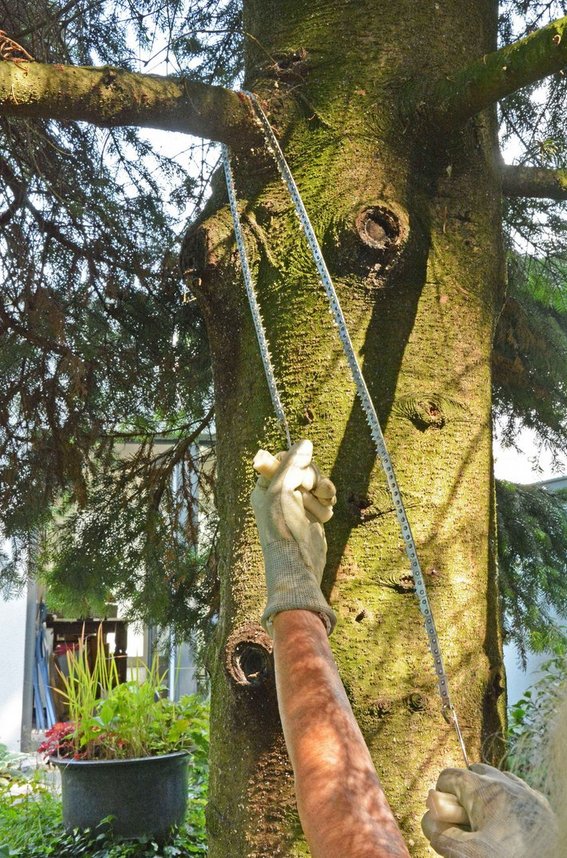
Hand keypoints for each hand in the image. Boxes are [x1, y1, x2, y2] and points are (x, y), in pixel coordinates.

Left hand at [251, 439, 336, 633]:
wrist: (298, 564)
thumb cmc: (282, 529)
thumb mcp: (281, 491)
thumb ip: (292, 464)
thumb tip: (306, 442)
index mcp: (266, 486)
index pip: (286, 459)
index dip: (298, 464)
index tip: (301, 476)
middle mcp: (281, 493)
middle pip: (305, 469)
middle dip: (315, 479)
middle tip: (318, 490)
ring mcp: (298, 504)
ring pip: (318, 482)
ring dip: (323, 492)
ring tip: (325, 505)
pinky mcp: (313, 514)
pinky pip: (325, 498)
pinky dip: (328, 503)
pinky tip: (326, 513)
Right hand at [422, 763, 556, 856]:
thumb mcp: (465, 854)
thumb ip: (440, 834)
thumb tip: (430, 819)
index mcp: (486, 789)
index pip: (450, 776)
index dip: (440, 796)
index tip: (444, 819)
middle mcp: (507, 784)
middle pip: (474, 773)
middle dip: (464, 793)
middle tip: (464, 822)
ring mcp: (528, 794)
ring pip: (498, 781)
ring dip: (486, 796)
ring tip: (486, 825)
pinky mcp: (544, 808)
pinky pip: (519, 794)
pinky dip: (508, 804)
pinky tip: (509, 829)